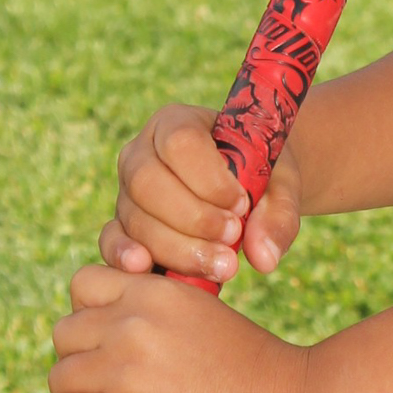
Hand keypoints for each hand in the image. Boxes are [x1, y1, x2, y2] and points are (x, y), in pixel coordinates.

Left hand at [44, 264, 315, 392]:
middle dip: (84, 362)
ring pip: (59, 381)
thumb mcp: (206, 319)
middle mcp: (132, 325)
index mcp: (156, 293)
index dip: (93, 316)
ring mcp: (123, 373)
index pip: (83, 286)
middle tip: (116, 392)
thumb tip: (112, 348)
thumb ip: (159, 322)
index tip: (113, 345)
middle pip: (65, 336)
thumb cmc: (260, 374)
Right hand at [101, 102, 303, 279]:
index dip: (209, 179)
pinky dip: (125, 257)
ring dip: (178, 248)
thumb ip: (278, 214)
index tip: (241, 204)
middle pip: (148, 183)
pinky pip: (111, 240)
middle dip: (193, 218)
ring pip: (136, 218)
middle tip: (233, 237)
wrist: (246, 190)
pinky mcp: (121, 225)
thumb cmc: (260, 176)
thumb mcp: (280, 185)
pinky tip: (146, 270)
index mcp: (176, 123)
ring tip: (222, 265)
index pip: (180, 143)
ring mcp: (126, 190)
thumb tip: (264, 259)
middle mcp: (141, 153)